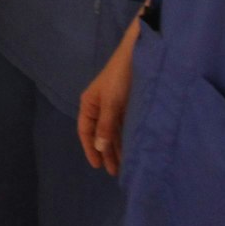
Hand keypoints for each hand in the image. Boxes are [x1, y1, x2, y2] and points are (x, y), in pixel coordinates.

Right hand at [77, 37, 135, 174]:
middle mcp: (100, 106)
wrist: (139, 53)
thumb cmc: (120, 76)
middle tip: (114, 172)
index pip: (85, 130)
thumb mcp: (112, 102)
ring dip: (117, 147)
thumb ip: (106, 126)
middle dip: (106, 152)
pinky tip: (131, 149)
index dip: (90, 148)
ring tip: (124, 166)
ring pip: (114, 131)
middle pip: (100, 133)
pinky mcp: (129, 104)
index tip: (97, 166)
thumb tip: (100, 149)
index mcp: (90, 103)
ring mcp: (115, 105)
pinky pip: (125, 126)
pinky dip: (126, 137)